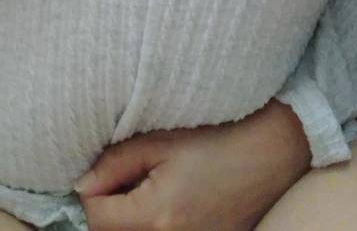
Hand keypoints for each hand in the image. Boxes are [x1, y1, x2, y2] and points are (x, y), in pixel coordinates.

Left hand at [74, 99, 311, 230]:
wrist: (273, 149)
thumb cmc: (217, 135)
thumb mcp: (160, 139)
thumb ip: (114, 164)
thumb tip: (83, 184)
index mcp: (157, 216)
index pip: (95, 218)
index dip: (90, 191)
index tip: (100, 170)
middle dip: (107, 208)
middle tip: (119, 175)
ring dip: (129, 218)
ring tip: (144, 185)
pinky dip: (153, 223)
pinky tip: (165, 197)